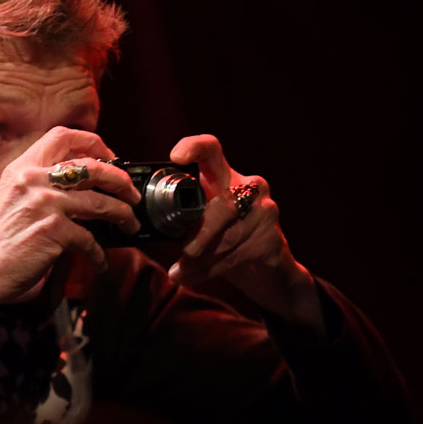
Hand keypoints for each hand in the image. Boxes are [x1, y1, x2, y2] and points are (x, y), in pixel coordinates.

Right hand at [0, 127, 140, 344]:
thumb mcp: (13, 197)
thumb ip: (41, 184)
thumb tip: (84, 185)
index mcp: (23, 167)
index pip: (63, 135)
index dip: (93, 142)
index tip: (110, 157)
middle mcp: (33, 179)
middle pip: (93, 166)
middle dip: (120, 179)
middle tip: (131, 193)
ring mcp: (45, 204)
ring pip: (100, 202)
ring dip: (122, 215)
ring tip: (129, 224)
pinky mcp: (54, 231)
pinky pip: (90, 239)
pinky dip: (99, 253)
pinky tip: (100, 261)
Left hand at [168, 135, 323, 332]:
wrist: (265, 272)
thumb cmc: (224, 241)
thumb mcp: (200, 223)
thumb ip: (181, 219)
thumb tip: (148, 228)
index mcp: (225, 177)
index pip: (211, 150)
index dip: (194, 147)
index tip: (176, 157)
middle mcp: (249, 187)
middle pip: (223, 203)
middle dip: (201, 233)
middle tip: (185, 250)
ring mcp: (265, 212)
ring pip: (230, 235)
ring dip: (203, 258)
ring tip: (183, 271)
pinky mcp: (274, 240)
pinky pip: (241, 254)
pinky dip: (214, 269)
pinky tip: (197, 276)